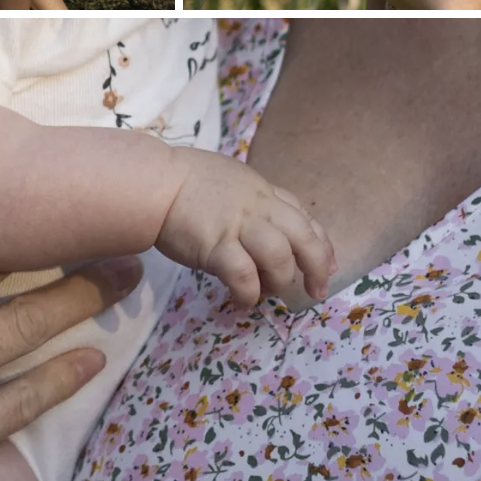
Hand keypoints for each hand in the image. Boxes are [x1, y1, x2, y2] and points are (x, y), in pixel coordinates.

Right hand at [157, 151, 334, 306]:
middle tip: (315, 290)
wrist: (153, 182)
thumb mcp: (230, 181)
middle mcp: (258, 207)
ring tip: (267, 292)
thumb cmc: (182, 181)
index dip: (320, 244)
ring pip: (279, 256)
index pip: (303, 217)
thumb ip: (251, 202)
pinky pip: (244, 275)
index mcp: (262, 192)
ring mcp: (238, 225)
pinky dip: (249, 293)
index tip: (327, 264)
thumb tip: (263, 228)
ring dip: (279, 280)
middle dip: (316, 266)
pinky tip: (243, 299)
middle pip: (303, 237)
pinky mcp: (216, 246)